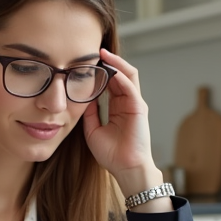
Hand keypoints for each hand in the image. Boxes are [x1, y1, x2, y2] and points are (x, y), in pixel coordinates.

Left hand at [81, 48, 164, 196]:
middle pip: (120, 74)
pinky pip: (130, 86)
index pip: (110, 82)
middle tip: (93, 51)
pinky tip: (110, 68)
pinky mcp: (139, 108)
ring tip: (103, 53)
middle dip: (108, 62)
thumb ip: (89, 113)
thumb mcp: (92, 130)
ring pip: (128, 75)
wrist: (125, 169)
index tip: (85, 62)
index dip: (100, 71)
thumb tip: (81, 96)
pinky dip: (121, 75)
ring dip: (116, 63)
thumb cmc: (111, 154)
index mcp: (117, 107)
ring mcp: (134, 104)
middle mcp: (127, 103)